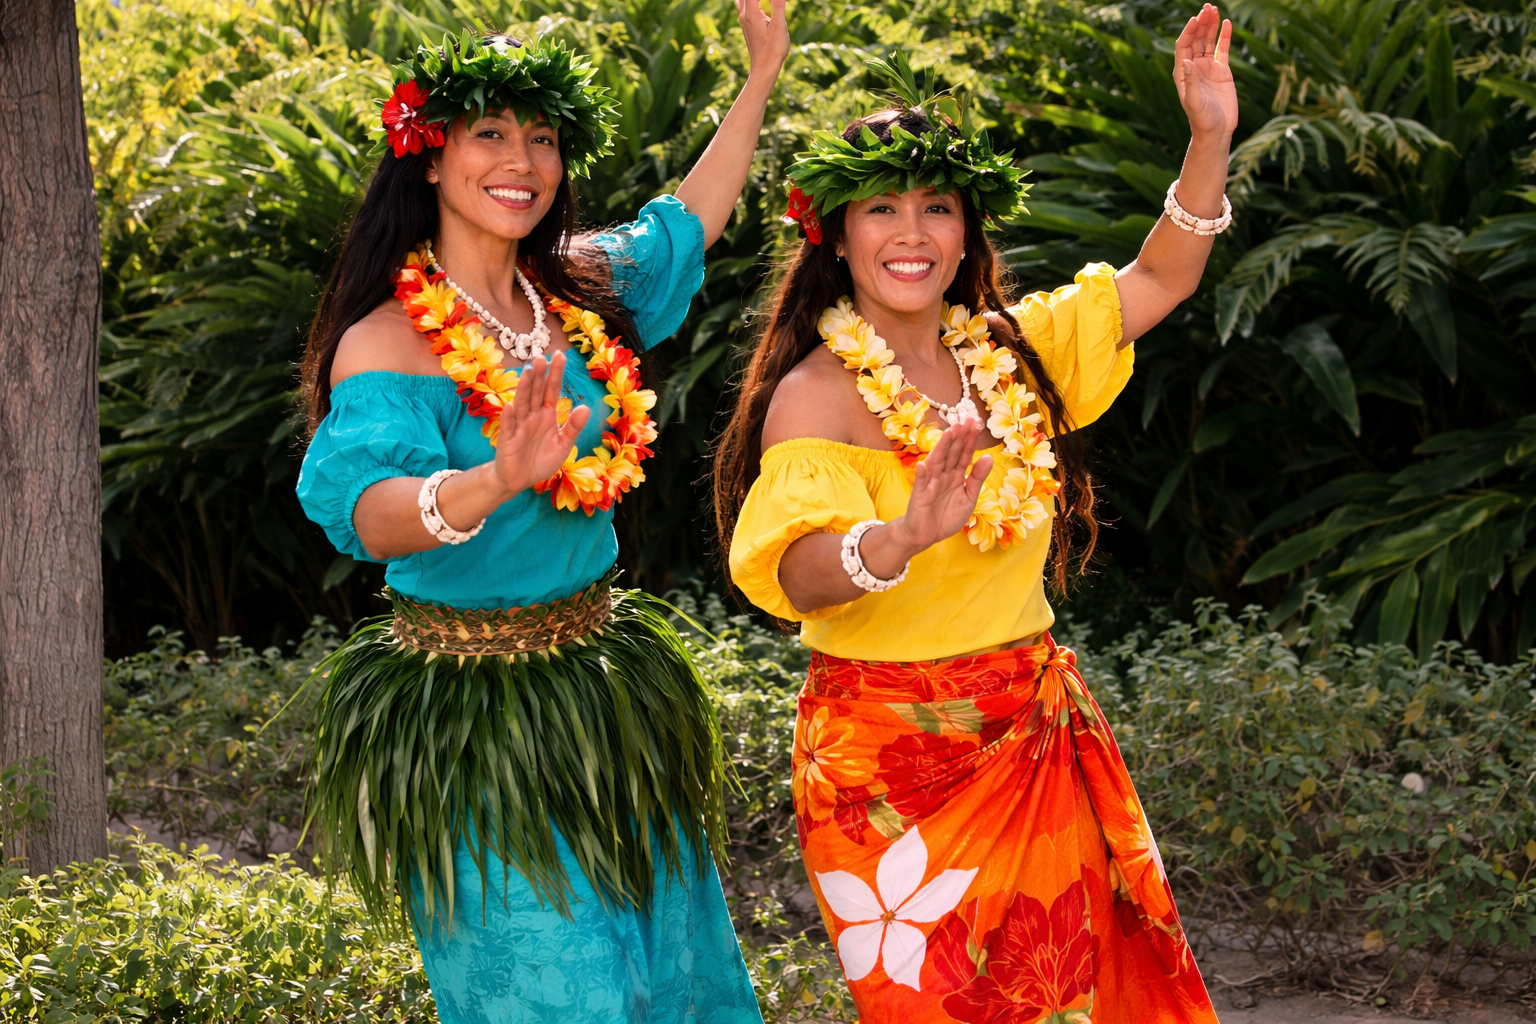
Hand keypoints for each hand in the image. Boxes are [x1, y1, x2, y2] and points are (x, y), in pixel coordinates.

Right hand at [490, 351, 590, 497]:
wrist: (520, 480)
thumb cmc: (541, 459)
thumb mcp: (563, 445)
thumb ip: (573, 427)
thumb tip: (586, 408)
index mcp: (547, 415)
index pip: (552, 390)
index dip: (555, 374)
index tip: (560, 355)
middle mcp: (532, 416)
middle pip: (536, 392)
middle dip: (539, 375)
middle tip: (541, 357)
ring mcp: (518, 426)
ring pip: (522, 404)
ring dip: (524, 388)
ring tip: (528, 371)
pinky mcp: (507, 440)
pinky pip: (508, 427)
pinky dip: (508, 417)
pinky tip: (510, 406)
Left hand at [737, 0, 789, 76]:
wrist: (764, 69)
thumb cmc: (773, 50)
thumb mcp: (779, 27)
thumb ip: (778, 6)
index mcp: (751, 13)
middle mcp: (744, 15)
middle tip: (771, 1)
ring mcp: (743, 20)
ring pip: (742, 0)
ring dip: (750, 0)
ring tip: (760, 3)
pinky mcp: (747, 25)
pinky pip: (744, 5)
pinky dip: (750, 1)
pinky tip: (757, 4)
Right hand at [890, 418, 993, 554]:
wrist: (927, 535)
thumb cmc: (947, 516)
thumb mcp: (969, 498)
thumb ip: (977, 478)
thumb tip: (988, 457)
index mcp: (955, 475)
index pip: (964, 455)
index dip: (969, 441)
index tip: (975, 425)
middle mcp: (943, 475)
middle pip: (951, 453)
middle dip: (959, 438)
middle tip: (966, 421)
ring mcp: (930, 483)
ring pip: (937, 462)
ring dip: (942, 447)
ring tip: (949, 433)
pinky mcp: (920, 495)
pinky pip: (920, 483)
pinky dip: (921, 475)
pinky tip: (923, 465)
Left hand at [1174, 4, 1237, 137]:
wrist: (1217, 130)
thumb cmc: (1202, 119)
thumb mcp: (1195, 102)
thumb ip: (1192, 82)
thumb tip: (1188, 63)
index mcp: (1183, 73)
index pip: (1183, 46)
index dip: (1188, 31)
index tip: (1195, 19)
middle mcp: (1194, 67)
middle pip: (1195, 39)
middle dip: (1200, 23)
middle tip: (1208, 8)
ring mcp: (1208, 68)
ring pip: (1208, 41)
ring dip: (1210, 26)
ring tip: (1214, 10)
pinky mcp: (1222, 71)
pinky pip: (1222, 49)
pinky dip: (1224, 36)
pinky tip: (1226, 24)